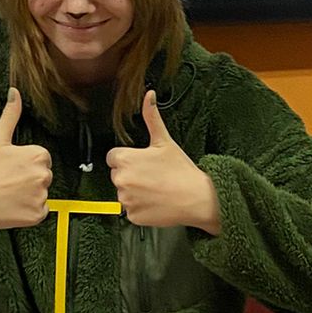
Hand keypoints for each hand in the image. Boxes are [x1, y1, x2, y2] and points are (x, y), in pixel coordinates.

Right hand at [0, 89, 51, 229]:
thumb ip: (10, 115)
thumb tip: (14, 91)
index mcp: (38, 155)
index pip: (42, 161)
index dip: (25, 165)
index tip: (10, 169)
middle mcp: (43, 175)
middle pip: (43, 178)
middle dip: (28, 181)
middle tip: (8, 182)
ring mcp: (40, 196)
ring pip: (41, 195)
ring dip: (28, 197)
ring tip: (8, 195)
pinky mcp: (36, 215)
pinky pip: (39, 213)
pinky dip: (28, 213)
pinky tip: (12, 207)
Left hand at [107, 92, 219, 232]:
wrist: (198, 199)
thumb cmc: (181, 170)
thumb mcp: (165, 141)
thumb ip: (152, 117)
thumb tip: (149, 95)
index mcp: (125, 160)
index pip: (113, 157)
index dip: (128, 158)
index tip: (143, 162)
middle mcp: (121, 180)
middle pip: (118, 175)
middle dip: (131, 174)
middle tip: (153, 175)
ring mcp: (126, 200)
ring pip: (124, 193)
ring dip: (135, 192)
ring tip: (156, 188)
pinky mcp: (132, 217)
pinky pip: (131, 210)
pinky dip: (141, 208)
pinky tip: (156, 202)